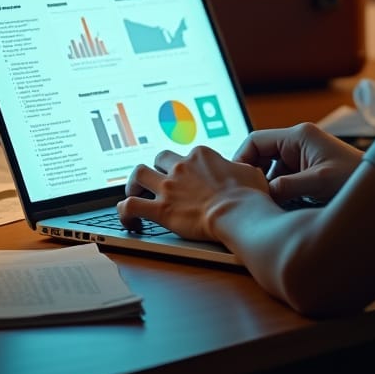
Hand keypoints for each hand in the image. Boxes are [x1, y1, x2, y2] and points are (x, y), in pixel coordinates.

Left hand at [117, 146, 269, 239]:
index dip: (185, 166)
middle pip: (159, 158)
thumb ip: (238, 168)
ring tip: (135, 193)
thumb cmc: (248, 195)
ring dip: (134, 184)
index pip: (185, 154)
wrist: (238, 213)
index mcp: (201, 155)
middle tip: (158, 182)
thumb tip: (242, 172)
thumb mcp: (249, 172)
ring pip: (138, 174)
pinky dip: (125, 211)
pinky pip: (130, 206)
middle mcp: (181, 166)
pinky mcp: (161, 209)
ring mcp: (169, 186)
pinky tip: (129, 219)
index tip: (188, 178)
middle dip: (157, 169)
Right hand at [234, 122, 364, 205]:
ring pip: (270, 171)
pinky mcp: (307, 172)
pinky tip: (279, 211)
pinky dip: (277, 195)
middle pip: (260, 156)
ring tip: (264, 208)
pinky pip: (282, 181)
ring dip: (266, 189)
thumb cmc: (355, 179)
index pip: (255, 140)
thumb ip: (288, 186)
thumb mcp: (319, 183)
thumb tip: (262, 194)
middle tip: (248, 200)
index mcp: (298, 136)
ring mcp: (303, 158)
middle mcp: (298, 144)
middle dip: (253, 177)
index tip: (234, 183)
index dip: (241, 159)